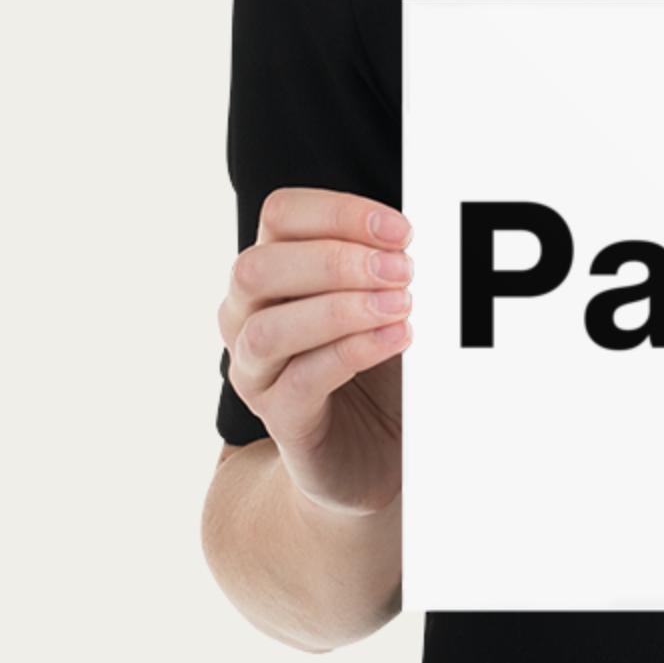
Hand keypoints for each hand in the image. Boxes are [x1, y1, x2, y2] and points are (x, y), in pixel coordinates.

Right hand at [219, 187, 412, 514]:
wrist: (376, 450)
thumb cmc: (379, 363)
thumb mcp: (385, 301)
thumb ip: (389, 264)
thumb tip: (417, 235)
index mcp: (273, 269)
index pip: (280, 216)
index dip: (339, 212)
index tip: (402, 231)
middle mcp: (246, 315)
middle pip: (258, 267)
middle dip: (336, 261)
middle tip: (404, 270)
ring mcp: (255, 369)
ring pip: (268, 328)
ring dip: (341, 310)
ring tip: (403, 306)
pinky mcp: (280, 417)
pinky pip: (301, 379)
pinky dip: (353, 352)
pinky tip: (398, 338)